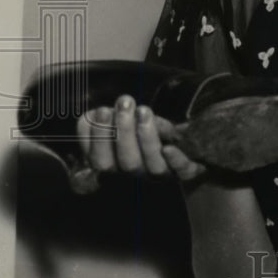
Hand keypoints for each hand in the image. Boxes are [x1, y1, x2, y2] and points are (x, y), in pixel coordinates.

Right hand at [77, 94, 206, 181]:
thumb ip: (108, 120)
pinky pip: (182, 170)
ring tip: (144, 111)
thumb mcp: (127, 122)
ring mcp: (162, 173)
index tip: (101, 110)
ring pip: (152, 164)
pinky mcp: (186, 170)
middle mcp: (138, 173)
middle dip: (122, 132)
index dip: (97, 138)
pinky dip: (175, 160)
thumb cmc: (148, 129)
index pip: (99, 159)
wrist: (185, 140)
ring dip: (146, 138)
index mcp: (117, 164)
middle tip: (124, 104)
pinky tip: (168, 148)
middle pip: (125, 162)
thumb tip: (90, 116)